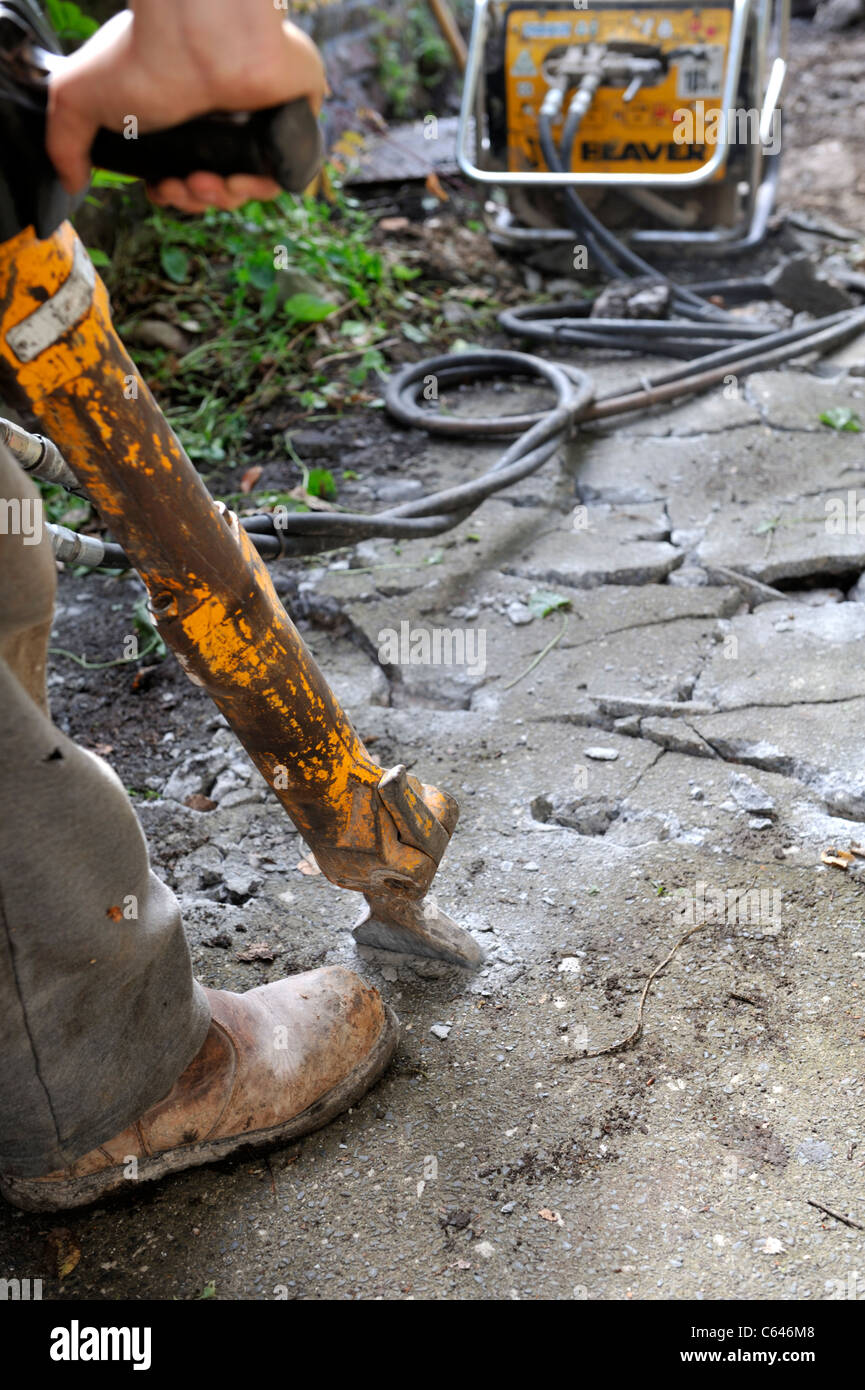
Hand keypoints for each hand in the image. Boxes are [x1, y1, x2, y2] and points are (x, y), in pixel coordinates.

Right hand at [46, 3, 325, 211]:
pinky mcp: (292, 119)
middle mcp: (220, 115)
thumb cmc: (143, 56)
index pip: (183, 172)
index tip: (161, 190)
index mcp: (181, 112)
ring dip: (222, 198)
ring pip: (249, 184)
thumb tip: (71, 181)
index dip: (172, 194)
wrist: (199, 32)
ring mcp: (258, 117)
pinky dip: (261, 188)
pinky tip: (237, 181)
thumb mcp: (78, 99)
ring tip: (205, 182)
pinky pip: (285, 173)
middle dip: (195, 199)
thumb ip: (66, 143)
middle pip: (216, 186)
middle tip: (182, 187)